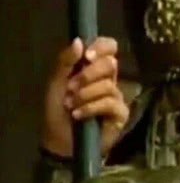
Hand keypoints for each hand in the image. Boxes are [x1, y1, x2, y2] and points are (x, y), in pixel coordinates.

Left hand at [42, 37, 128, 157]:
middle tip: (71, 87)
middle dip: (87, 75)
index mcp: (94, 67)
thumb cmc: (57, 111)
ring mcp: (116, 96)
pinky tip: (79, 115)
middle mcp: (109, 79)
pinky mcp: (121, 113)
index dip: (101, 47)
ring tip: (71, 105)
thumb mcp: (56, 83)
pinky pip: (110, 103)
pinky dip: (91, 107)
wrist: (59, 141)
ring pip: (108, 85)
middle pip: (111, 64)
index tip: (87, 56)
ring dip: (84, 95)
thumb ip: (65, 62)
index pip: (109, 47)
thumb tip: (79, 41)